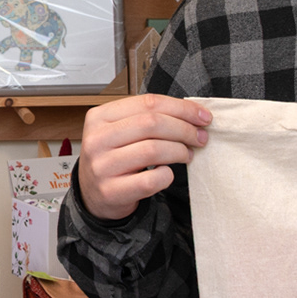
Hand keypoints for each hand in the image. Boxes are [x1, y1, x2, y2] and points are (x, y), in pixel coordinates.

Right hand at [76, 93, 212, 219]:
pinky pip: (151, 180)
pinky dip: (167, 175)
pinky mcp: (111, 191)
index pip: (148, 102)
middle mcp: (97, 139)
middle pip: (152, 124)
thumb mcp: (121, 130)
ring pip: (153, 150)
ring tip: (187, 154)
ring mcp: (102, 166)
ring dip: (179, 151)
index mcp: (100, 116)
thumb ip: (149, 118)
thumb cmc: (114, 157)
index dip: (181, 108)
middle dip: (184, 129)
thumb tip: (193, 114)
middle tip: (200, 137)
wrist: (94, 194)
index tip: (202, 116)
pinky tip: (167, 173)